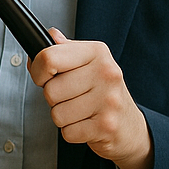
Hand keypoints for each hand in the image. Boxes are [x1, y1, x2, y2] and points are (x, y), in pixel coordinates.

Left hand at [29, 28, 152, 168]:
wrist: (130, 125)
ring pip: (57, 114)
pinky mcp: (107, 126)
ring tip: (80, 111)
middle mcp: (106, 73)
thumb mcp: (88, 63)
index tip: (44, 77)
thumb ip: (64, 49)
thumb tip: (49, 35)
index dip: (38, 71)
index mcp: (97, 52)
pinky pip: (68, 132)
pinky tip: (86, 124)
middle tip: (71, 97)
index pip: (49, 58)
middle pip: (50, 90)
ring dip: (63, 117)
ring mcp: (108, 100)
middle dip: (53, 99)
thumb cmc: (103, 91)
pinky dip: (72, 132)